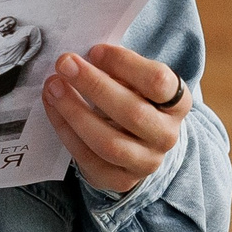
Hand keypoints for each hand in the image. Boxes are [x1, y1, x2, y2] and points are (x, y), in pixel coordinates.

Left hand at [43, 42, 189, 195]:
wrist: (140, 145)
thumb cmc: (134, 100)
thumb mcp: (137, 81)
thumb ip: (118, 68)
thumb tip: (81, 56)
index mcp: (178, 103)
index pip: (159, 81)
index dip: (125, 64)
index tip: (95, 51)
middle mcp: (167, 136)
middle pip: (132, 113)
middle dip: (94, 85)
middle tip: (65, 64)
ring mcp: (145, 162)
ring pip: (109, 142)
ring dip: (75, 111)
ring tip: (53, 87)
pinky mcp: (120, 180)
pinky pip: (88, 158)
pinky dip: (66, 131)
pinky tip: (53, 108)